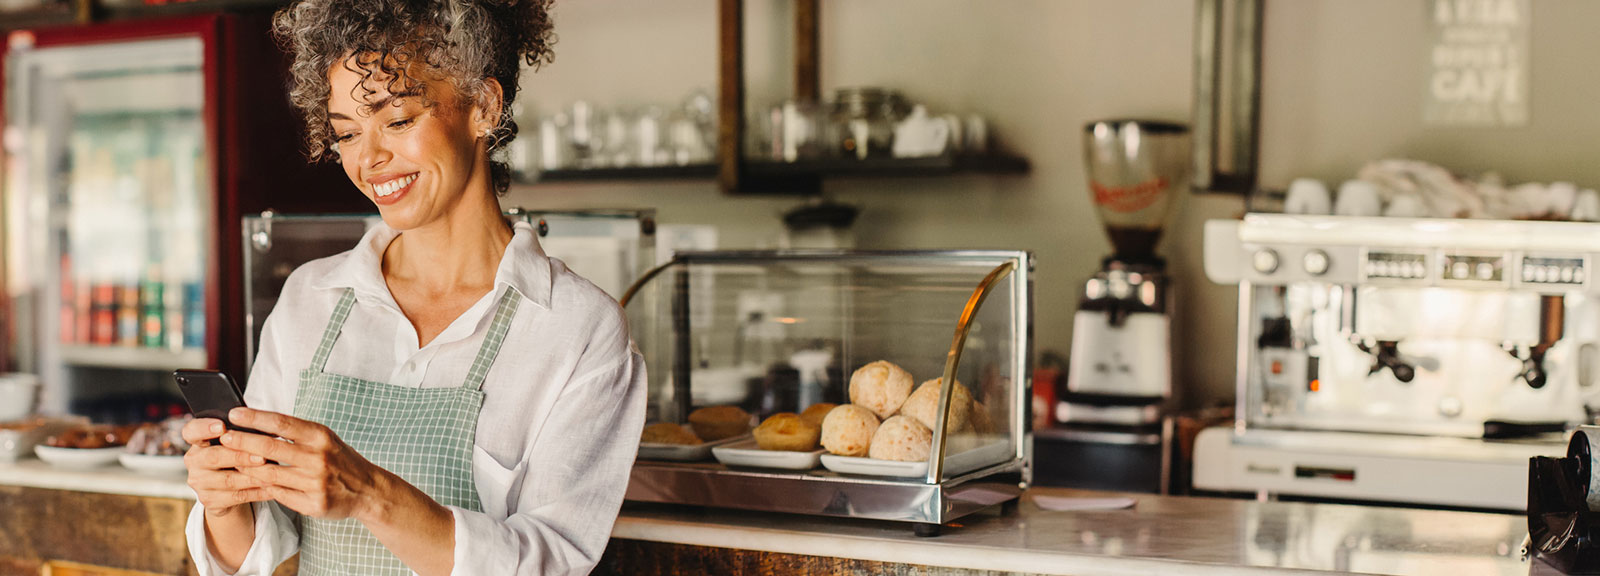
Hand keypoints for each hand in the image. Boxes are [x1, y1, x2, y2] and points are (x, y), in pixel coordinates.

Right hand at [182, 418, 271, 516]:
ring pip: (228, 480)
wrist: (227, 489)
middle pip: (214, 457)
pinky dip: (257, 492)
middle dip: (240, 456)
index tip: (222, 426)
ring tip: (273, 473)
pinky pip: (237, 496)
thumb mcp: (234, 443)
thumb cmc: (234, 456)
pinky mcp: (210, 500)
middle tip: (262, 457)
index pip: (191, 431)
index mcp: (198, 441)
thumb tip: (265, 425)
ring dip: (253, 477)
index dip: (204, 428)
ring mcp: (200, 482)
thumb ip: (241, 434)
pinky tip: (272, 487)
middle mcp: (194, 461)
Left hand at [221, 407, 390, 521]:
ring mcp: (315, 482)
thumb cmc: (340, 459)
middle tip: (223, 438)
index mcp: (321, 436)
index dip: (256, 418)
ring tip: (229, 461)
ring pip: (270, 474)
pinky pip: (279, 494)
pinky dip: (261, 487)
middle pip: (271, 448)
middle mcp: (319, 458)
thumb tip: (258, 422)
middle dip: (242, 442)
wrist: (368, 489)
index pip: (282, 423)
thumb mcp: (324, 438)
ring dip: (246, 467)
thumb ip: (296, 433)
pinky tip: (248, 481)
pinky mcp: (313, 503)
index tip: (234, 414)